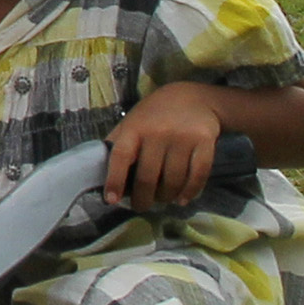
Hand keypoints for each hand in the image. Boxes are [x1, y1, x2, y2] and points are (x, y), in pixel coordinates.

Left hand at [104, 86, 224, 211]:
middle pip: (148, 177)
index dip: (115, 180)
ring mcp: (182, 137)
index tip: (112, 200)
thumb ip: (118, 144)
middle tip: (142, 206)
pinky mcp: (204, 142)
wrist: (194, 98)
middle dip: (143, 199)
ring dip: (166, 197)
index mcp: (135, 128)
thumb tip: (99, 173)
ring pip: (173, 180)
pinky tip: (182, 199)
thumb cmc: (155, 115)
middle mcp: (158, 132)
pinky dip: (190, 192)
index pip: (121, 156)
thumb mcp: (132, 122)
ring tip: (163, 199)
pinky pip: (198, 175)